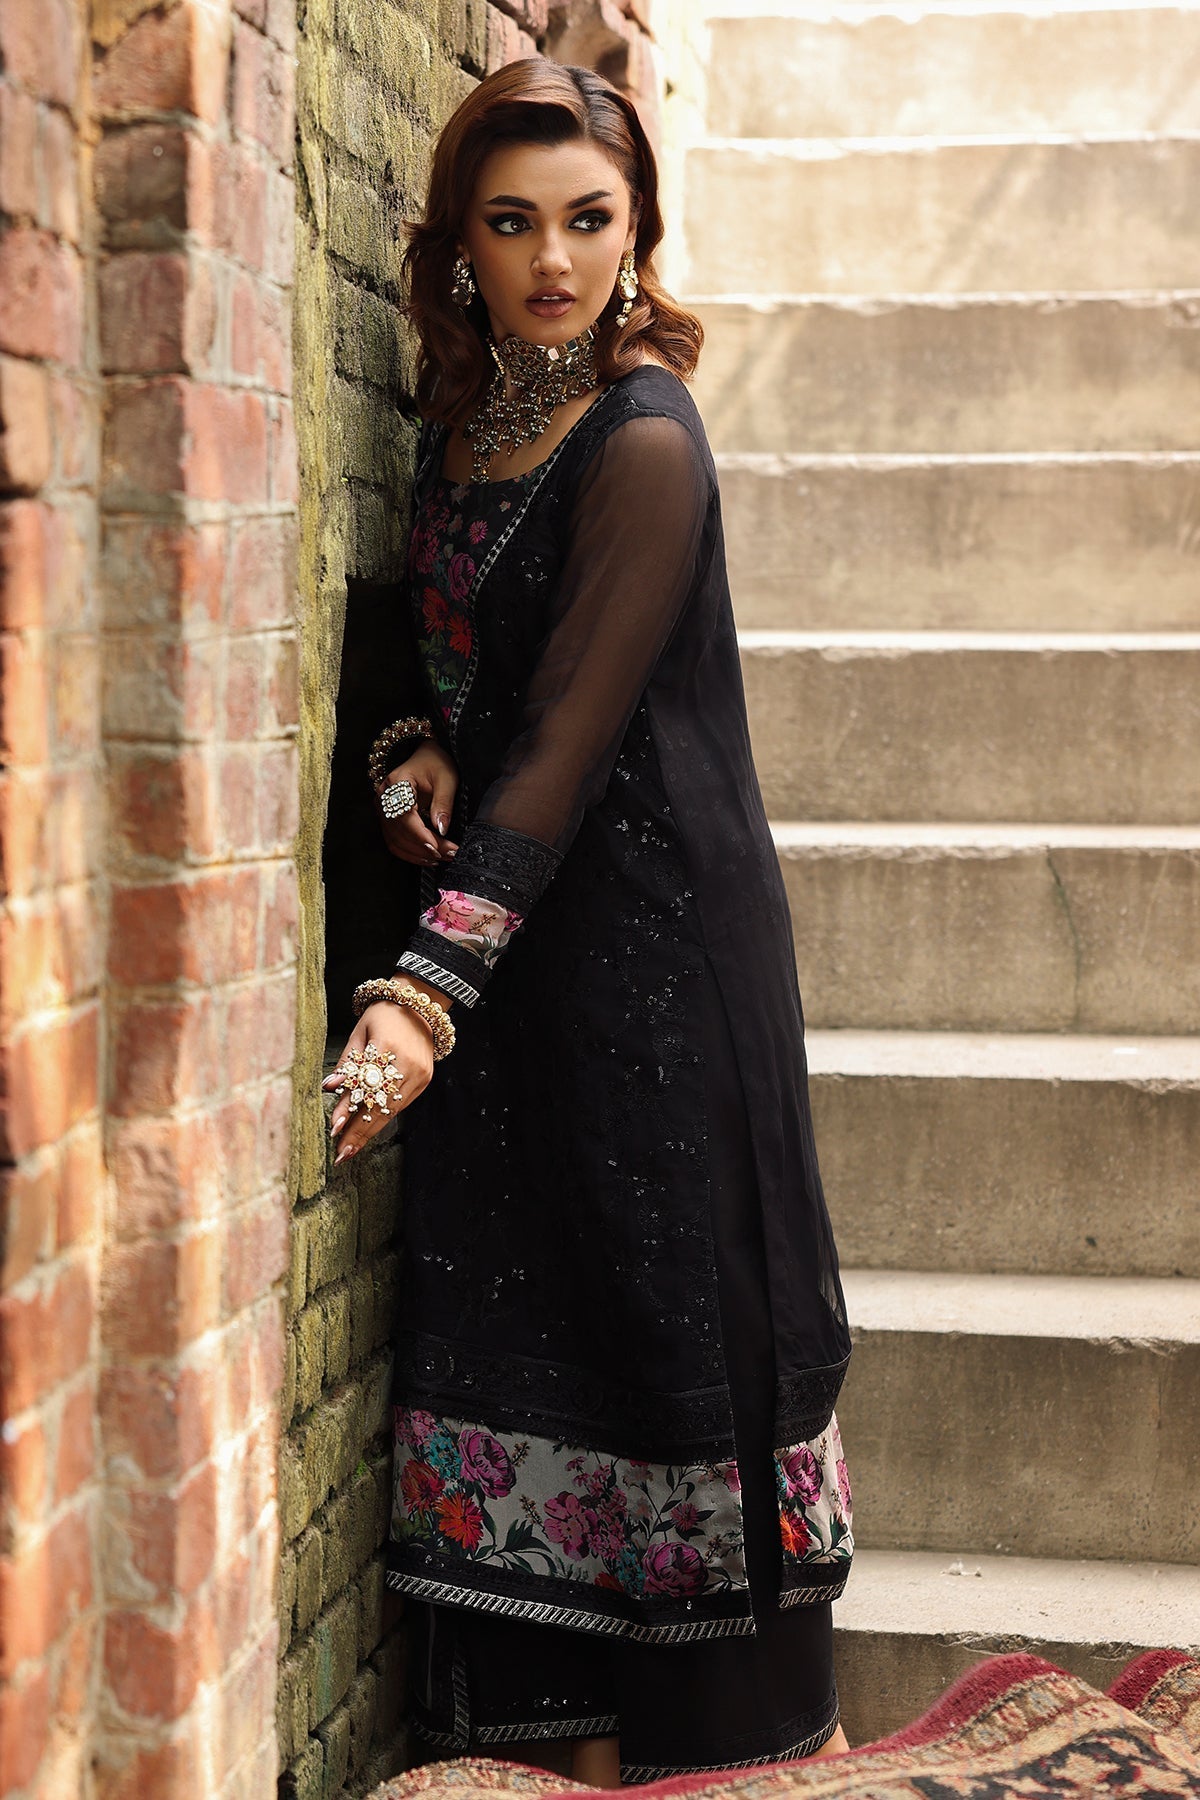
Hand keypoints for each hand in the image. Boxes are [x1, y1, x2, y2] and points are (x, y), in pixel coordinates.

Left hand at [322, 1001, 435, 1163]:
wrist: (419, 1005)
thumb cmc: (383, 1016)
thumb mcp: (359, 1033)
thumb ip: (347, 1063)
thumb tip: (328, 1088)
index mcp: (387, 1047)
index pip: (365, 1086)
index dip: (349, 1111)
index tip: (334, 1130)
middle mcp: (407, 1065)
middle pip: (380, 1105)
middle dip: (359, 1132)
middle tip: (342, 1153)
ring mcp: (419, 1074)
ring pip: (392, 1110)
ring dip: (370, 1131)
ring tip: (351, 1149)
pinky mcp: (424, 1079)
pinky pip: (401, 1104)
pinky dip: (383, 1118)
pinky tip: (368, 1131)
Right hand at [377, 741, 459, 867]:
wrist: (424, 755)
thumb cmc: (436, 763)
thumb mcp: (446, 778)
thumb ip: (443, 803)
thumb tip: (442, 830)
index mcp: (397, 783)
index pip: (405, 817)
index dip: (421, 836)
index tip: (441, 848)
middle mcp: (384, 798)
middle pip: (400, 833)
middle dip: (425, 848)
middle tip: (450, 855)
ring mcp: (382, 809)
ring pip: (395, 842)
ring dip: (418, 854)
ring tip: (443, 858)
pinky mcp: (386, 819)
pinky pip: (394, 842)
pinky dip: (410, 853)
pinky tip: (428, 857)